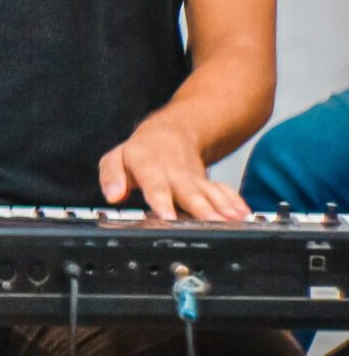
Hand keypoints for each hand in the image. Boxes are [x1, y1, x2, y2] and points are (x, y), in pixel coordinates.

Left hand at [101, 115, 248, 220]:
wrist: (171, 133)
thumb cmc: (141, 152)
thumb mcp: (115, 159)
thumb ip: (111, 177)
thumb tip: (112, 196)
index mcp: (148, 166)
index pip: (155, 185)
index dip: (161, 201)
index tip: (168, 217)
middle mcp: (174, 172)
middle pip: (188, 192)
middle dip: (201, 208)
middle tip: (212, 223)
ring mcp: (194, 178)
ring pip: (209, 192)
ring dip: (222, 207)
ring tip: (233, 220)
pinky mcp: (208, 183)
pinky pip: (223, 190)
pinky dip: (234, 201)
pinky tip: (244, 214)